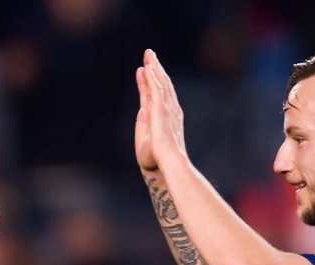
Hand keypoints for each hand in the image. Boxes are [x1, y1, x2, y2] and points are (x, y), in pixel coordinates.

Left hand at [135, 50, 188, 171]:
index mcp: (168, 115)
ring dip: (154, 68)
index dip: (156, 79)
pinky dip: (152, 77)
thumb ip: (150, 126)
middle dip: (156, 68)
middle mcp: (170, 108)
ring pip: (160, 82)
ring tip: (148, 55)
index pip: (161, 93)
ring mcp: (166, 108)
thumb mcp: (152, 138)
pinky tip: (148, 68)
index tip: (149, 69)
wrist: (167, 161)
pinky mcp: (160, 109)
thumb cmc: (159, 157)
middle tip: (150, 54)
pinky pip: (156, 89)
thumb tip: (145, 117)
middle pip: (163, 83)